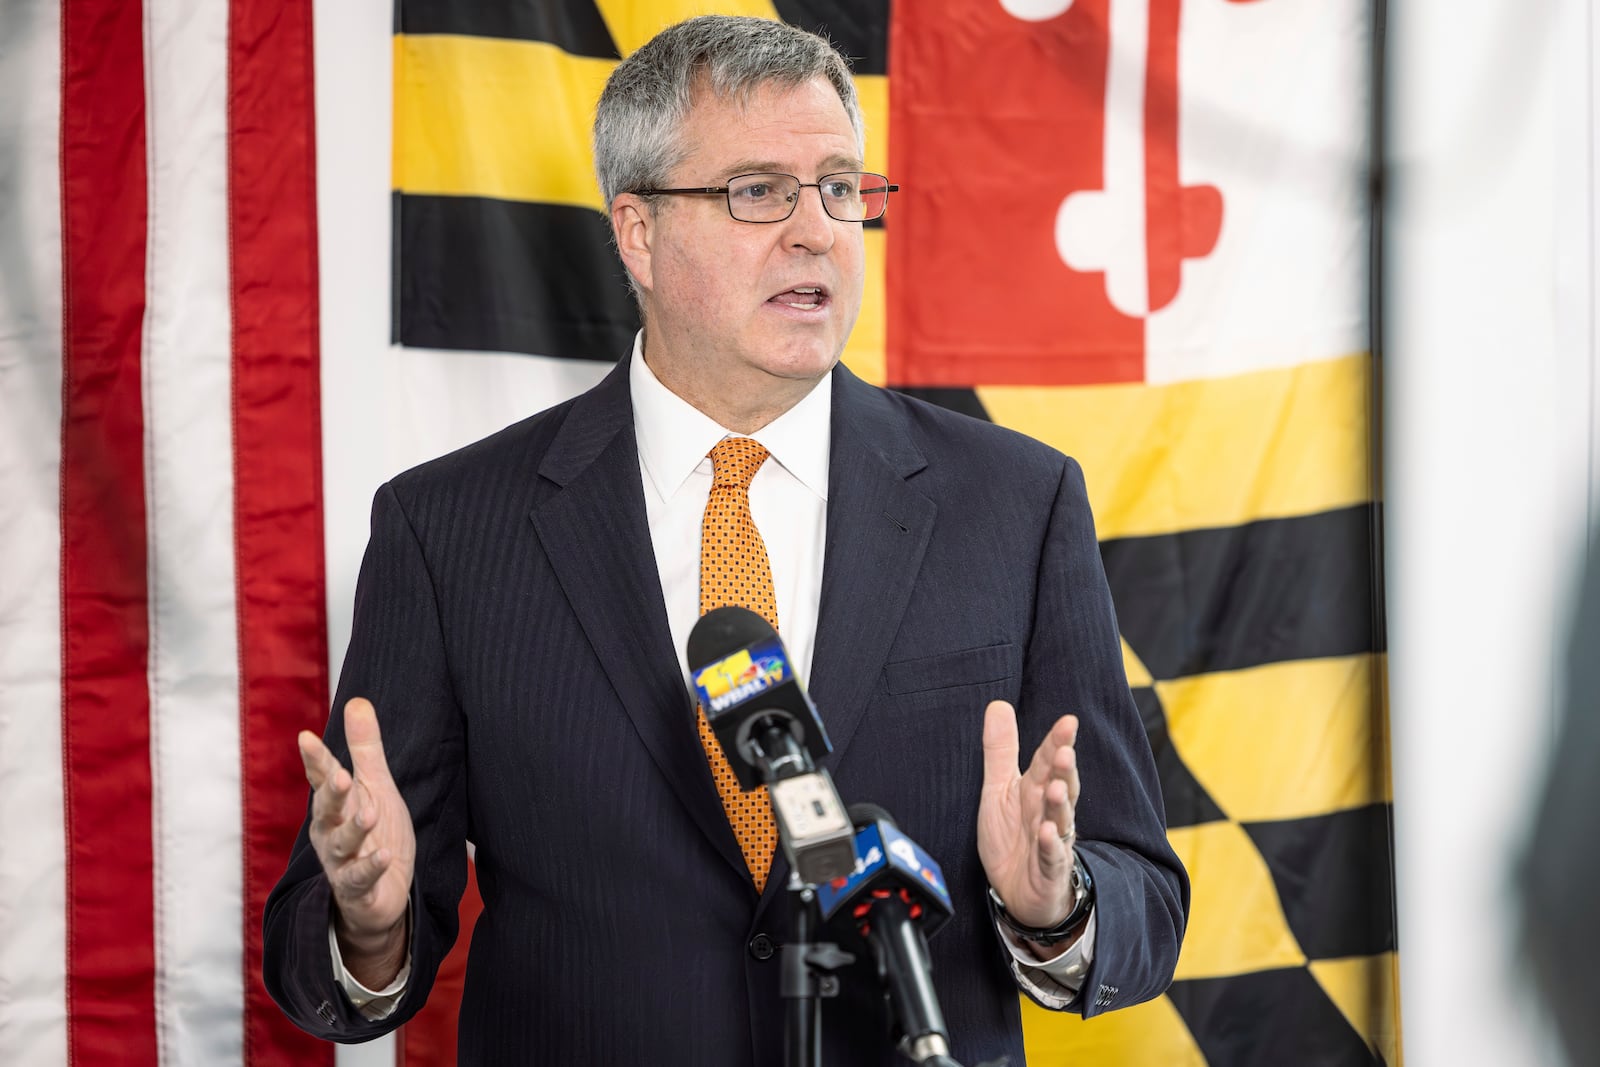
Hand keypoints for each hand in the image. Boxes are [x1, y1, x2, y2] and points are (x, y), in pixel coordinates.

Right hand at [299, 698, 414, 977]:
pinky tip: (384, 856)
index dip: (315, 759)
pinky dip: (371, 868)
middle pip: (327, 810)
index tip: (305, 738)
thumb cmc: (375, 834)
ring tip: (370, 813)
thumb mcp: (375, 786)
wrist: (382, 894)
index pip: (322, 778)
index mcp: (334, 805)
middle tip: (339, 775)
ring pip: (343, 845)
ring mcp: (342, 862)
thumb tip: (357, 700)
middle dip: (330, 794)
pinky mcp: (359, 889)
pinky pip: (360, 879)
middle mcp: (331, 833)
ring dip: (355, 829)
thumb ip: (365, 748)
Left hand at [977, 700, 1080, 930]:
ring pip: (1060, 820)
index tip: (1068, 721)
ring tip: (1056, 788)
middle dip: (1064, 770)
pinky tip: (1047, 834)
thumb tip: (998, 704)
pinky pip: (1051, 857)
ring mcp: (1053, 841)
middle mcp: (1049, 812)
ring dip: (1060, 805)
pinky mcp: (1049, 870)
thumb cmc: (1012, 838)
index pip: (1048, 761)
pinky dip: (1050, 846)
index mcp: (1036, 790)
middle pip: (1061, 786)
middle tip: (1064, 752)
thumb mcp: (999, 789)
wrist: (1016, 893)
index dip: (1057, 742)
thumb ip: (1001, 751)